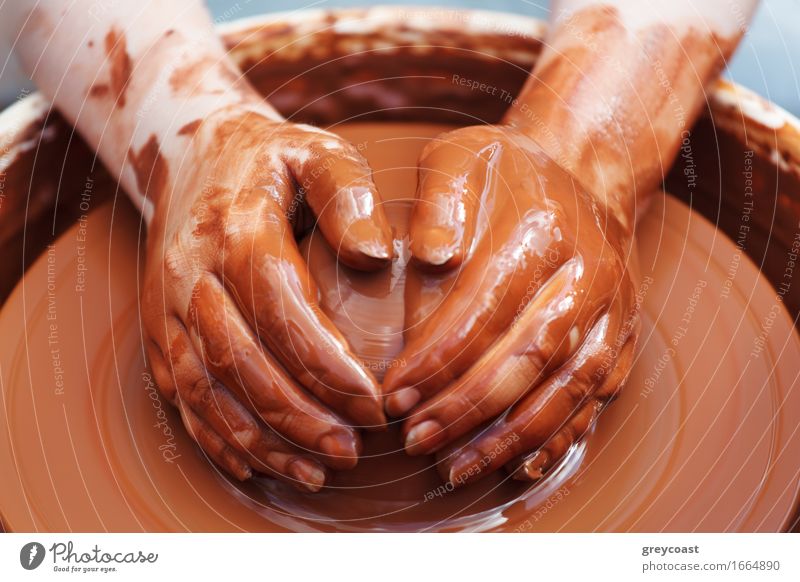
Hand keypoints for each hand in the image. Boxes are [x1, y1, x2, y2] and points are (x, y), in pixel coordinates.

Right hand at [141, 108, 392, 490]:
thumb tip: (376, 256)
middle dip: (298, 417)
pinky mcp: (158, 331)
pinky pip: (181, 395)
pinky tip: (254, 467)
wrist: (190, 157)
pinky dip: (216, 437)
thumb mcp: (317, 153)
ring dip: (260, 440)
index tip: (373, 404)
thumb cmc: (270, 161)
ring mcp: (168, 307)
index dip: (326, 366)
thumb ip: (349, 194)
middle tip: (351, 452)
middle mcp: (193, 275)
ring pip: (208, 389)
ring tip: (315, 473)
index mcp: (237, 230)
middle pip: (241, 360)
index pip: (281, 310)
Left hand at [384, 125, 639, 485]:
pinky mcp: (623, 339)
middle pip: (528, 358)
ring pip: (566, 389)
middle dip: (467, 409)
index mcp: (544, 231)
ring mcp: (613, 312)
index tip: (395, 393)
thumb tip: (430, 256)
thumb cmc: (509, 172)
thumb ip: (440, 199)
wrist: (585, 173)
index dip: (439, 358)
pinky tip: (520, 467)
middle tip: (415, 441)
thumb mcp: (462, 156)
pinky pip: (596, 398)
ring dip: (510, 438)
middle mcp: (588, 276)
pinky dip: (560, 437)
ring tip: (457, 468)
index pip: (486, 307)